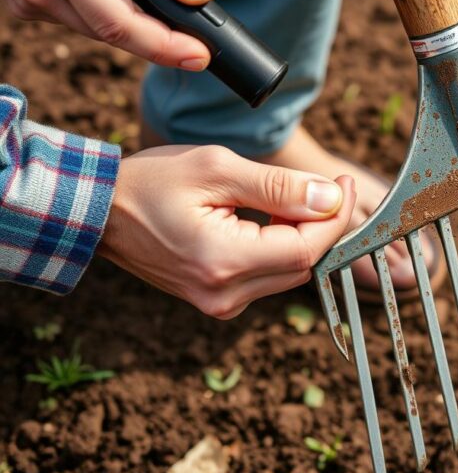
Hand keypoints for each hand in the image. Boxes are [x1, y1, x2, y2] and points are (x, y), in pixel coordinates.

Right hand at [0, 0, 216, 69]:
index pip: (121, 27)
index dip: (165, 48)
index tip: (199, 57)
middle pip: (110, 33)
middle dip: (155, 40)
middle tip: (195, 43)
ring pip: (93, 26)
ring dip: (129, 22)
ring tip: (161, 13)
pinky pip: (76, 13)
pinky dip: (104, 8)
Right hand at [99, 145, 355, 318]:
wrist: (98, 213)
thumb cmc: (150, 182)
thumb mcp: (216, 168)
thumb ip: (279, 186)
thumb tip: (331, 198)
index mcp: (223, 262)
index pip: (308, 248)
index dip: (335, 217)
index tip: (342, 183)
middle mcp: (225, 295)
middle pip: (304, 264)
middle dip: (323, 225)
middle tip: (327, 187)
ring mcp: (220, 304)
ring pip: (290, 272)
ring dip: (302, 236)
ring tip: (290, 197)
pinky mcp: (218, 301)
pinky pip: (268, 276)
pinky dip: (280, 247)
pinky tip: (269, 218)